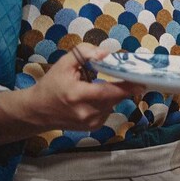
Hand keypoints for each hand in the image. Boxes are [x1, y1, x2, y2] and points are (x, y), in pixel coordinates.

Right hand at [25, 43, 143, 130]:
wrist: (37, 112)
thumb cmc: (52, 85)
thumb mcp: (64, 63)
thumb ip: (84, 53)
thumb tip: (106, 54)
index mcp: (78, 95)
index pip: (109, 92)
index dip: (128, 86)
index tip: (142, 80)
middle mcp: (86, 112)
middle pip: (116, 97)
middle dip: (123, 85)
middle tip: (126, 75)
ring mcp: (91, 122)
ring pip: (114, 103)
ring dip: (113, 93)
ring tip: (99, 85)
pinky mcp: (94, 127)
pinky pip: (109, 109)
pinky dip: (107, 101)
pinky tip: (95, 97)